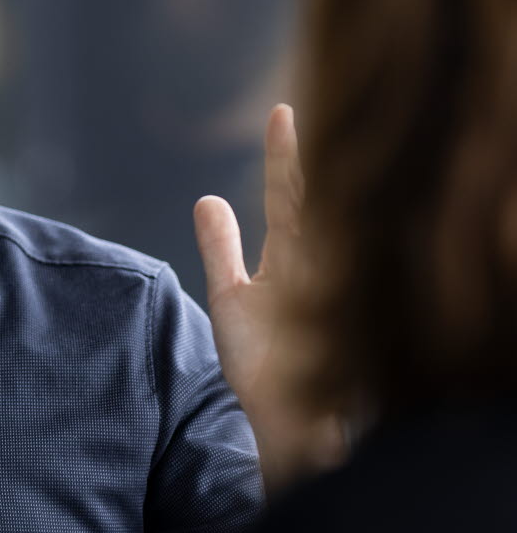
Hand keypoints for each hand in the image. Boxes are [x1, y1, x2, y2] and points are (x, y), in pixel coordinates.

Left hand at [194, 104, 340, 486]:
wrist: (282, 423)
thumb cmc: (264, 363)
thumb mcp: (232, 296)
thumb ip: (221, 247)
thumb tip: (208, 197)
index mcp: (295, 259)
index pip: (291, 197)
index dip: (286, 156)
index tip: (282, 111)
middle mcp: (315, 270)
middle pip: (313, 203)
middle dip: (305, 159)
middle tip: (292, 109)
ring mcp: (322, 296)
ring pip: (324, 233)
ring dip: (313, 191)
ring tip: (300, 138)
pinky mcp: (323, 328)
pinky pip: (325, 284)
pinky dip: (317, 250)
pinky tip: (307, 210)